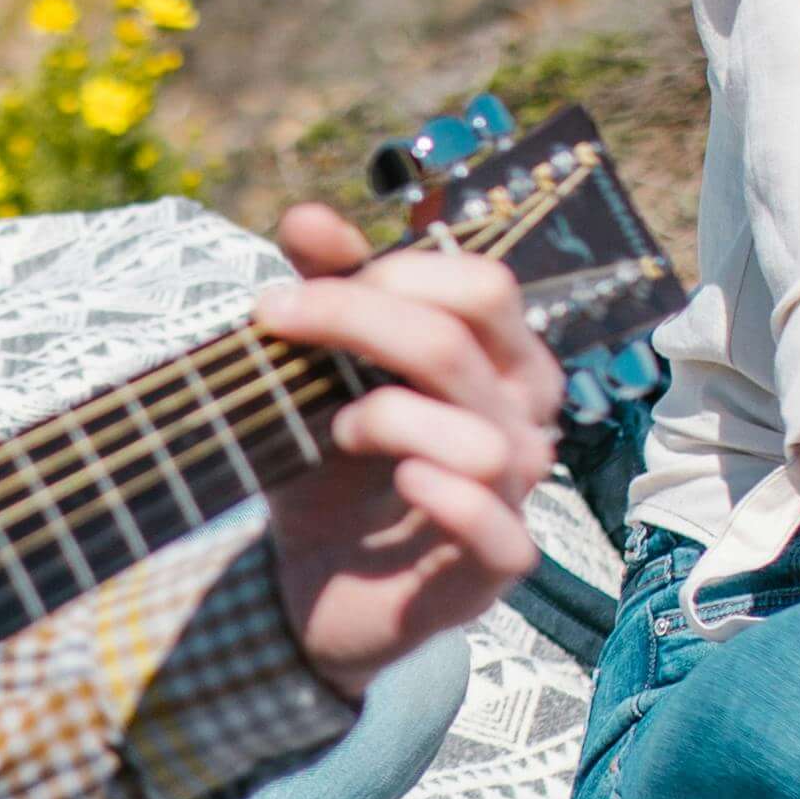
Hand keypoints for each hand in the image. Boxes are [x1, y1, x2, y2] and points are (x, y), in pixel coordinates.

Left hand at [252, 202, 565, 693]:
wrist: (314, 583)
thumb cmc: (333, 468)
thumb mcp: (318, 374)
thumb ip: (324, 291)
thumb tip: (306, 215)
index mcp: (498, 358)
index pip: (481, 286)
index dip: (387, 276)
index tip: (293, 295)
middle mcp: (524, 418)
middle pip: (461, 343)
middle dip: (357, 320)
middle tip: (276, 326)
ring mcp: (518, 494)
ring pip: (480, 437)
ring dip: (386, 419)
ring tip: (334, 431)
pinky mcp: (497, 565)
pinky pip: (495, 525)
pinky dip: (443, 497)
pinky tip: (399, 484)